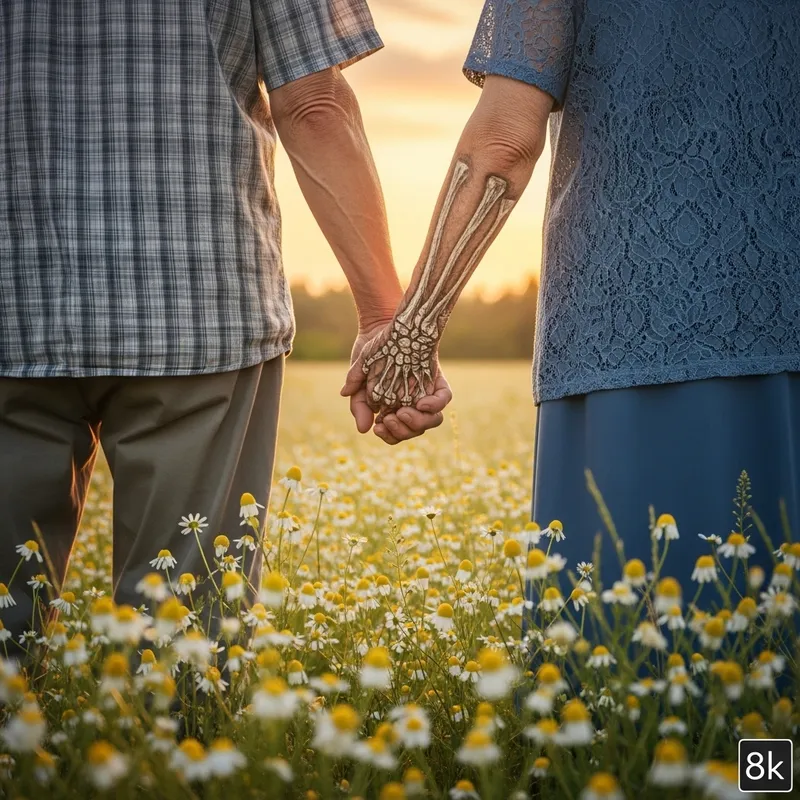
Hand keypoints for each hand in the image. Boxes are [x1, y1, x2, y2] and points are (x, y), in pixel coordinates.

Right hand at [341, 320, 452, 443]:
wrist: (383, 325)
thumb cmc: (370, 352)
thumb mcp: (360, 378)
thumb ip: (359, 403)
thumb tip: (363, 430)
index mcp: (393, 408)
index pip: (396, 434)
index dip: (390, 436)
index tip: (379, 426)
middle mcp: (411, 404)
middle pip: (415, 431)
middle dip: (402, 430)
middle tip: (391, 417)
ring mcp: (425, 392)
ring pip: (432, 420)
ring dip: (418, 422)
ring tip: (403, 412)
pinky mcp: (436, 380)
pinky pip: (444, 399)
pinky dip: (435, 405)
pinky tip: (422, 403)